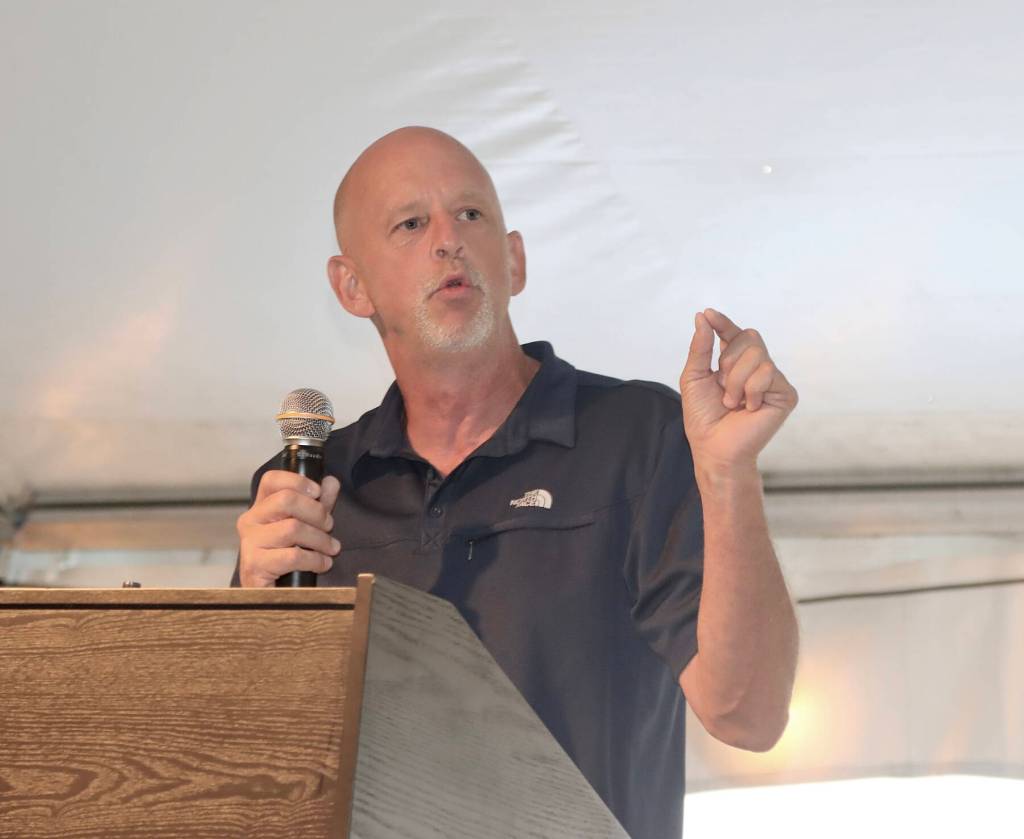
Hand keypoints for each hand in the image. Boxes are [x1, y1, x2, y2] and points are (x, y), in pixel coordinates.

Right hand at [236, 471, 341, 587]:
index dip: (298, 481)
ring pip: (292, 528)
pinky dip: (314, 560)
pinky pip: (291, 556)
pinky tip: (323, 564)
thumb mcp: (307, 526)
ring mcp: (249, 543)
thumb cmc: (288, 557)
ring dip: (320, 539)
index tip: (317, 492)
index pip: (271, 480)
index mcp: (261, 507)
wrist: (270, 597)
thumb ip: (318, 504)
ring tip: (331, 549)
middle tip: (330, 526)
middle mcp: (250, 521)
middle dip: (316, 512)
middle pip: (286, 500)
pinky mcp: (254, 566)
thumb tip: (331, 481)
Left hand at [679, 308, 797, 473]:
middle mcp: (757, 367)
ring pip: (757, 356)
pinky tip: (749, 408)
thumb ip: (701, 347)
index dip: (723, 322)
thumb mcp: (694, 377)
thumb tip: (702, 317)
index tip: (708, 314)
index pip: (734, 334)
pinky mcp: (785, 394)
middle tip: (722, 389)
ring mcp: (773, 380)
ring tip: (733, 403)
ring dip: (736, 381)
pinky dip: (751, 391)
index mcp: (735, 363)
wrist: (714, 447)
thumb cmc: (703, 417)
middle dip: (728, 362)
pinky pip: (767, 373)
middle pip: (749, 337)